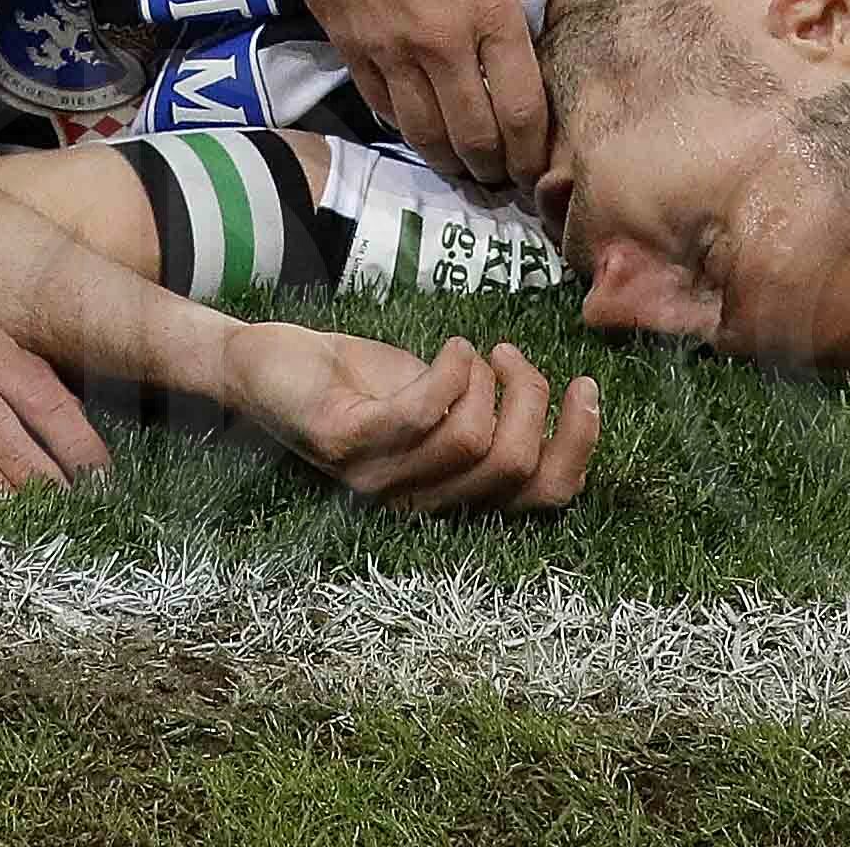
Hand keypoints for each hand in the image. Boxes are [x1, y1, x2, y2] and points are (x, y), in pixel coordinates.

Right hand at [226, 0, 543, 190]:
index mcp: (488, 4)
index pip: (522, 105)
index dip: (534, 149)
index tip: (538, 165)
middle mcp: (442, 40)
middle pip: (475, 134)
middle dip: (495, 169)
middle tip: (504, 182)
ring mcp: (389, 47)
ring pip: (425, 132)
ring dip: (449, 162)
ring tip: (464, 172)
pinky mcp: (347, 44)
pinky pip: (382, 104)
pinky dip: (405, 128)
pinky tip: (419, 131)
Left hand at [229, 324, 603, 512]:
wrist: (264, 368)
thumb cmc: (357, 384)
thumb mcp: (435, 400)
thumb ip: (485, 413)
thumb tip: (558, 400)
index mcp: (452, 496)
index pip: (543, 498)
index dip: (578, 446)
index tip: (585, 389)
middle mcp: (420, 503)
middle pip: (515, 466)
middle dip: (531, 397)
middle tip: (510, 356)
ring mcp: (381, 479)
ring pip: (474, 438)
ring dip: (486, 377)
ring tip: (469, 350)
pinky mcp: (346, 442)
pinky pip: (422, 411)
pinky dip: (450, 369)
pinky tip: (450, 346)